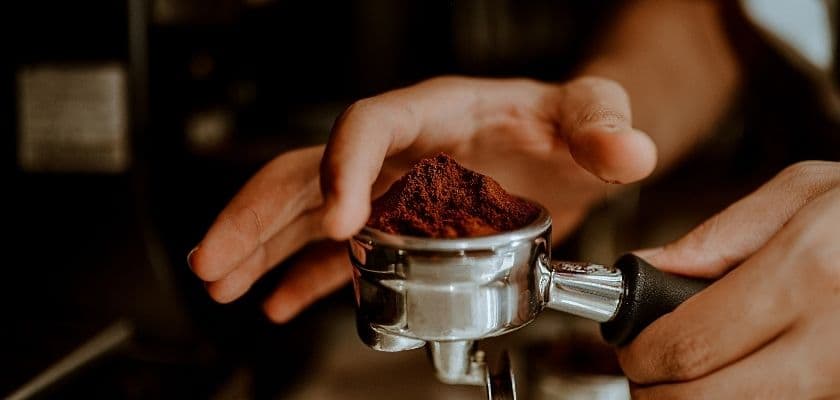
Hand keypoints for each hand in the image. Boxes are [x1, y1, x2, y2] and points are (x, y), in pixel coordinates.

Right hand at [187, 76, 656, 321]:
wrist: (565, 144)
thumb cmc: (568, 122)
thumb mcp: (592, 114)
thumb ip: (603, 128)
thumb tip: (625, 151)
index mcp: (435, 110)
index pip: (368, 124)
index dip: (343, 167)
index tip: (337, 223)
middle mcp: (399, 149)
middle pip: (309, 170)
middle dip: (258, 215)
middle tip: (217, 259)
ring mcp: (390, 190)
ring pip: (306, 212)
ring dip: (260, 247)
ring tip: (219, 280)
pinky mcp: (397, 226)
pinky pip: (337, 252)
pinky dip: (304, 277)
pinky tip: (276, 301)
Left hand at [619, 161, 839, 398]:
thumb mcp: (805, 194)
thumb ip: (717, 238)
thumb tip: (646, 271)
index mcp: (808, 272)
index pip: (687, 344)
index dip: (642, 356)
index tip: (634, 349)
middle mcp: (834, 340)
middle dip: (658, 394)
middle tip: (650, 377)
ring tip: (692, 380)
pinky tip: (743, 384)